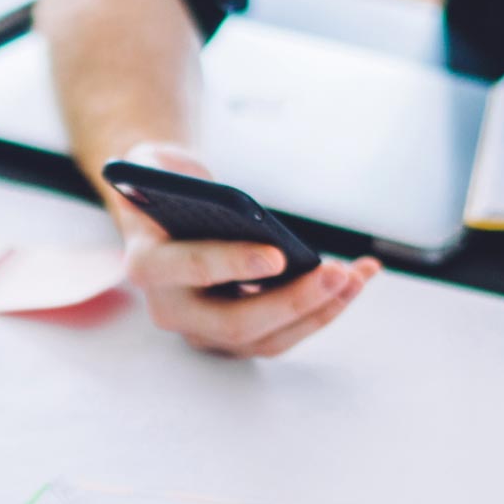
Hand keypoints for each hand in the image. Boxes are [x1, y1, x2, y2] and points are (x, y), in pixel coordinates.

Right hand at [109, 142, 380, 357]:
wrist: (160, 209)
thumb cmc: (164, 184)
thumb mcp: (159, 165)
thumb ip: (177, 176)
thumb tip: (233, 204)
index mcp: (145, 264)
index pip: (190, 270)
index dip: (233, 264)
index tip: (277, 254)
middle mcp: (170, 309)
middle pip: (236, 323)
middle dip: (292, 300)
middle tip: (337, 273)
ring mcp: (203, 329)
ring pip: (266, 338)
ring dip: (319, 310)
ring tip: (357, 275)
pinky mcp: (235, 335)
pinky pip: (283, 334)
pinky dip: (322, 309)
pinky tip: (355, 280)